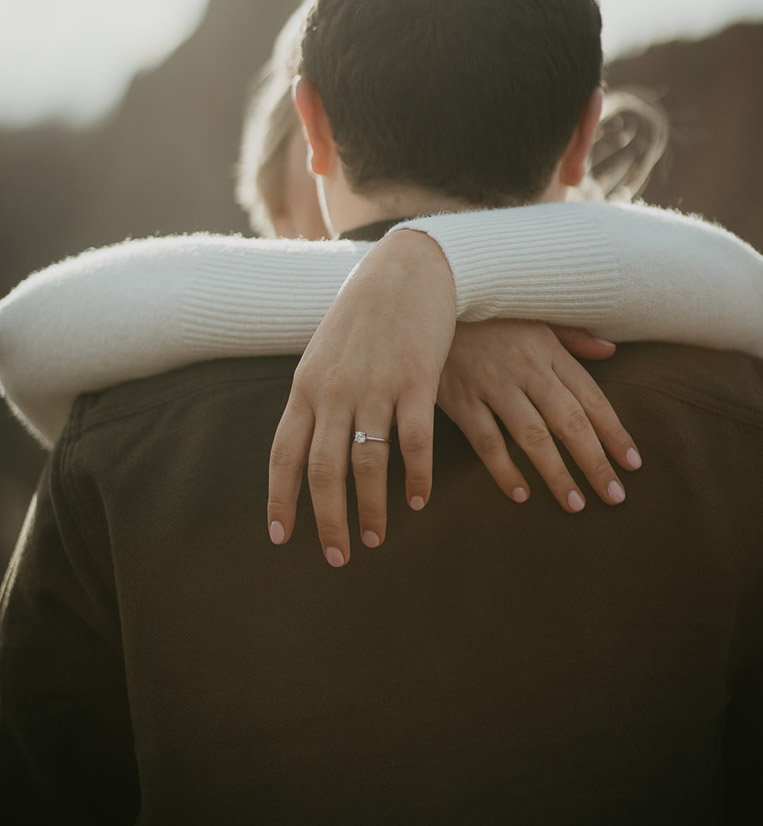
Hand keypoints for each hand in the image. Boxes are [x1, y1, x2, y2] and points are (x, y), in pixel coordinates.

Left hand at [267, 229, 456, 565]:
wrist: (408, 266)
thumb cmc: (366, 311)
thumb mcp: (325, 350)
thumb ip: (314, 394)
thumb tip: (304, 438)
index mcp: (306, 385)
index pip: (284, 454)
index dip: (281, 500)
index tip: (282, 538)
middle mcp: (335, 390)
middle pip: (322, 470)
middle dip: (327, 521)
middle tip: (336, 558)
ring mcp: (376, 385)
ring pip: (367, 464)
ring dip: (370, 509)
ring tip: (374, 539)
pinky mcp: (417, 379)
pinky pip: (414, 442)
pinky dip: (415, 477)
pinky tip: (418, 500)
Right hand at [437, 321, 641, 511]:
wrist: (432, 300)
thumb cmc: (488, 314)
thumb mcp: (534, 317)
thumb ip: (572, 337)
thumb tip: (609, 351)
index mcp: (547, 349)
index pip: (590, 397)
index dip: (614, 432)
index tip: (632, 463)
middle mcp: (525, 368)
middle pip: (568, 421)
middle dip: (595, 461)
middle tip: (614, 496)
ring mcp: (491, 384)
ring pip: (532, 435)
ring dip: (556, 473)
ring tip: (576, 504)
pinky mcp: (459, 398)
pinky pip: (485, 440)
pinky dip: (503, 469)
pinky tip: (520, 494)